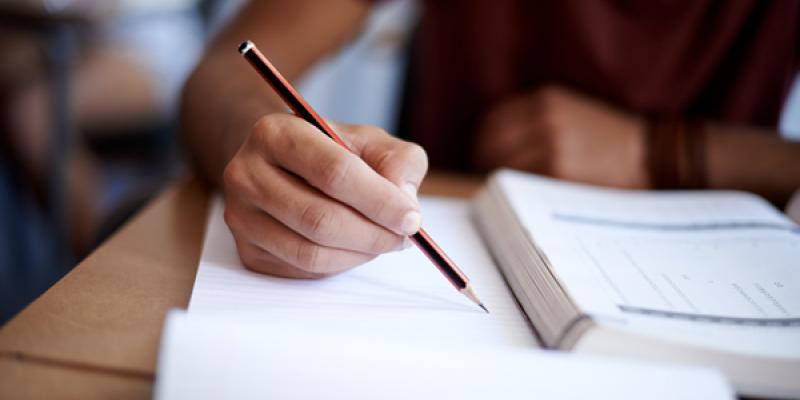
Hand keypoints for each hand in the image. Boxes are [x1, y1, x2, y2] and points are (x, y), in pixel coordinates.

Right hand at [223, 114, 427, 277]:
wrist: (283, 164)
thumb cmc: (331, 151)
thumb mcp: (370, 141)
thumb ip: (398, 161)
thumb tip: (404, 201)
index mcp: (275, 133)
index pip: (333, 172)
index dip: (379, 200)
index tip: (412, 218)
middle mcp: (246, 173)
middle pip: (320, 218)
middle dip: (373, 234)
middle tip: (404, 236)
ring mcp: (241, 215)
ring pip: (311, 252)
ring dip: (360, 254)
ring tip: (384, 240)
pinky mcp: (247, 250)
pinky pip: (303, 270)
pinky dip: (340, 264)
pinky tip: (355, 247)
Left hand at [473, 85, 648, 187]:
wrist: (647, 154)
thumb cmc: (607, 139)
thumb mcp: (570, 111)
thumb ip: (533, 120)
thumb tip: (490, 146)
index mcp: (545, 99)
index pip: (491, 121)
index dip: (482, 143)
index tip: (481, 157)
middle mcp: (544, 117)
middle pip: (491, 144)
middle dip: (484, 163)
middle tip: (488, 180)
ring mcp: (551, 144)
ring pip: (503, 165)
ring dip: (498, 180)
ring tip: (504, 192)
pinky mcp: (558, 171)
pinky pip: (521, 182)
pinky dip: (515, 192)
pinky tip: (521, 199)